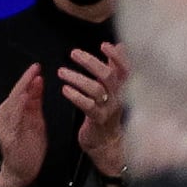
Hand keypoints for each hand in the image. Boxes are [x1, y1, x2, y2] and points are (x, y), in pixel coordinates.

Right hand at [0, 64, 47, 186]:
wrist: (21, 170)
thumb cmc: (29, 144)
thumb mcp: (35, 119)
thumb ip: (35, 102)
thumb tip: (38, 80)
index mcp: (12, 112)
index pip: (20, 91)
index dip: (27, 78)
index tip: (37, 66)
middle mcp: (5, 118)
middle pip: (14, 95)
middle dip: (24, 81)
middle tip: (35, 68)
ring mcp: (5, 128)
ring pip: (11, 106)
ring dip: (21, 92)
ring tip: (30, 80)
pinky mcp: (8, 139)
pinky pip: (12, 122)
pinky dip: (18, 110)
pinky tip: (24, 101)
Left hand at [57, 42, 131, 180]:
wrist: (106, 142)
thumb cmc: (107, 111)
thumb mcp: (114, 88)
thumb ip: (116, 67)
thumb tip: (120, 45)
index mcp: (123, 86)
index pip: (125, 68)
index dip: (116, 56)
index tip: (104, 44)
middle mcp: (118, 96)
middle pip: (108, 76)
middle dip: (90, 62)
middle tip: (73, 53)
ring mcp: (109, 108)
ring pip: (96, 89)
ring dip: (77, 78)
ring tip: (61, 72)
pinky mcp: (97, 120)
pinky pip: (87, 106)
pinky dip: (75, 96)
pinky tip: (65, 90)